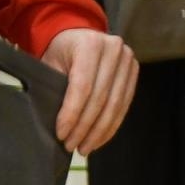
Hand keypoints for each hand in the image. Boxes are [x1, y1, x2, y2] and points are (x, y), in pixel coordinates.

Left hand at [43, 28, 137, 155]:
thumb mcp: (50, 65)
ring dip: (99, 131)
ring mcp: (127, 58)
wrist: (78, 36)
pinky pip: (124, 103)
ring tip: (84, 148)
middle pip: (101, 97)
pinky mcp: (134, 70)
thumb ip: (54, 89)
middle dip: (85, 127)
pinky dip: (112, 125)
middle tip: (70, 146)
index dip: (72, 113)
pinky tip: (99, 139)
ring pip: (115, 103)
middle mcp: (113, 48)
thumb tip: (58, 127)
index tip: (61, 134)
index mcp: (89, 44)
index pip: (82, 85)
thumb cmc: (60, 53)